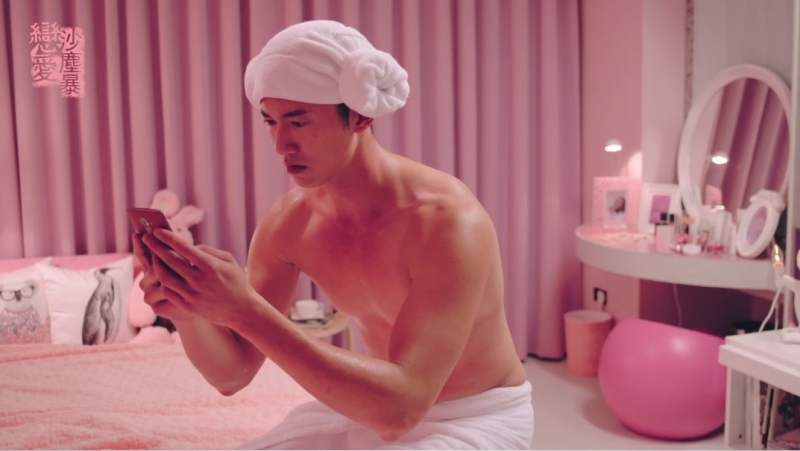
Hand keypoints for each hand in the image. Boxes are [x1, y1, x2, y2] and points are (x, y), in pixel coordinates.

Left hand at [140, 229, 260, 327]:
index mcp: (210, 266)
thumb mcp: (229, 260)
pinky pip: (168, 291)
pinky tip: (162, 273)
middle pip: (169, 260)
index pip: (183, 248)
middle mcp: (199, 280)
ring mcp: (192, 294)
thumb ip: (208, 251)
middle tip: (147, 238)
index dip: (168, 237)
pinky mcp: (188, 306)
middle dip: (155, 247)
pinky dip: (163, 281)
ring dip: (155, 264)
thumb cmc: (237, 281)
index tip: (157, 230)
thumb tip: (189, 247)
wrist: (242, 310)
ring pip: (164, 276)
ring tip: (153, 256)